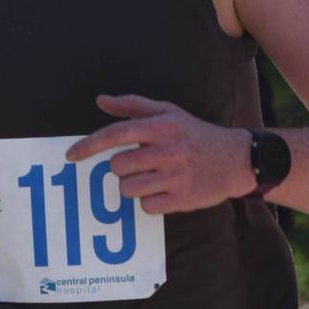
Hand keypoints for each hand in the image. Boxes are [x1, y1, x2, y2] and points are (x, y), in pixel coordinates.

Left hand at [65, 94, 252, 214]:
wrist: (236, 159)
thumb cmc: (195, 135)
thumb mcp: (168, 113)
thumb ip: (133, 106)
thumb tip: (101, 101)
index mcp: (162, 126)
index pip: (116, 134)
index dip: (89, 145)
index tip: (71, 155)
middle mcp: (168, 151)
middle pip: (118, 166)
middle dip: (122, 168)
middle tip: (139, 164)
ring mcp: (176, 177)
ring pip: (129, 189)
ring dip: (133, 186)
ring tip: (151, 178)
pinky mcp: (183, 199)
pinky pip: (146, 206)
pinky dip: (149, 201)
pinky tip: (163, 191)